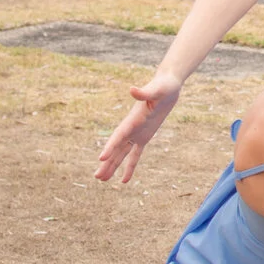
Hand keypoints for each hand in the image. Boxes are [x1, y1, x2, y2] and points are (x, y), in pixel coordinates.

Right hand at [95, 70, 182, 184]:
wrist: (167, 84)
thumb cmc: (163, 85)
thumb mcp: (157, 89)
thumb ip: (144, 92)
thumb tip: (132, 89)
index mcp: (132, 119)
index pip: (119, 135)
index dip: (110, 147)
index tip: (101, 158)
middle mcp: (131, 127)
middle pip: (116, 148)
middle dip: (107, 162)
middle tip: (96, 177)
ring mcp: (137, 132)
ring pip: (122, 153)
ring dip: (113, 166)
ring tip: (102, 180)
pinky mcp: (145, 136)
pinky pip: (135, 154)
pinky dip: (130, 166)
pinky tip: (124, 180)